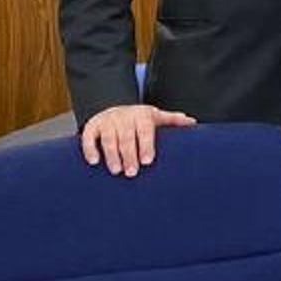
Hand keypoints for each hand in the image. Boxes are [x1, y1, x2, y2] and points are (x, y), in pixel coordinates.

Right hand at [80, 104, 196, 176]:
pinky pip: (88, 137)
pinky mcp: (92, 126)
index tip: (147, 161)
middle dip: (128, 155)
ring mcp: (107, 121)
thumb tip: (192, 122)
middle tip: (132, 172)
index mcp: (142, 115)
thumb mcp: (157, 117)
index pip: (145, 131)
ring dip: (111, 155)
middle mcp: (123, 117)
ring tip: (116, 171)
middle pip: (126, 137)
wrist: (114, 107)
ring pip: (108, 138)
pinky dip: (89, 149)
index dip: (146, 146)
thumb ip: (173, 120)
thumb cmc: (140, 119)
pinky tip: (94, 162)